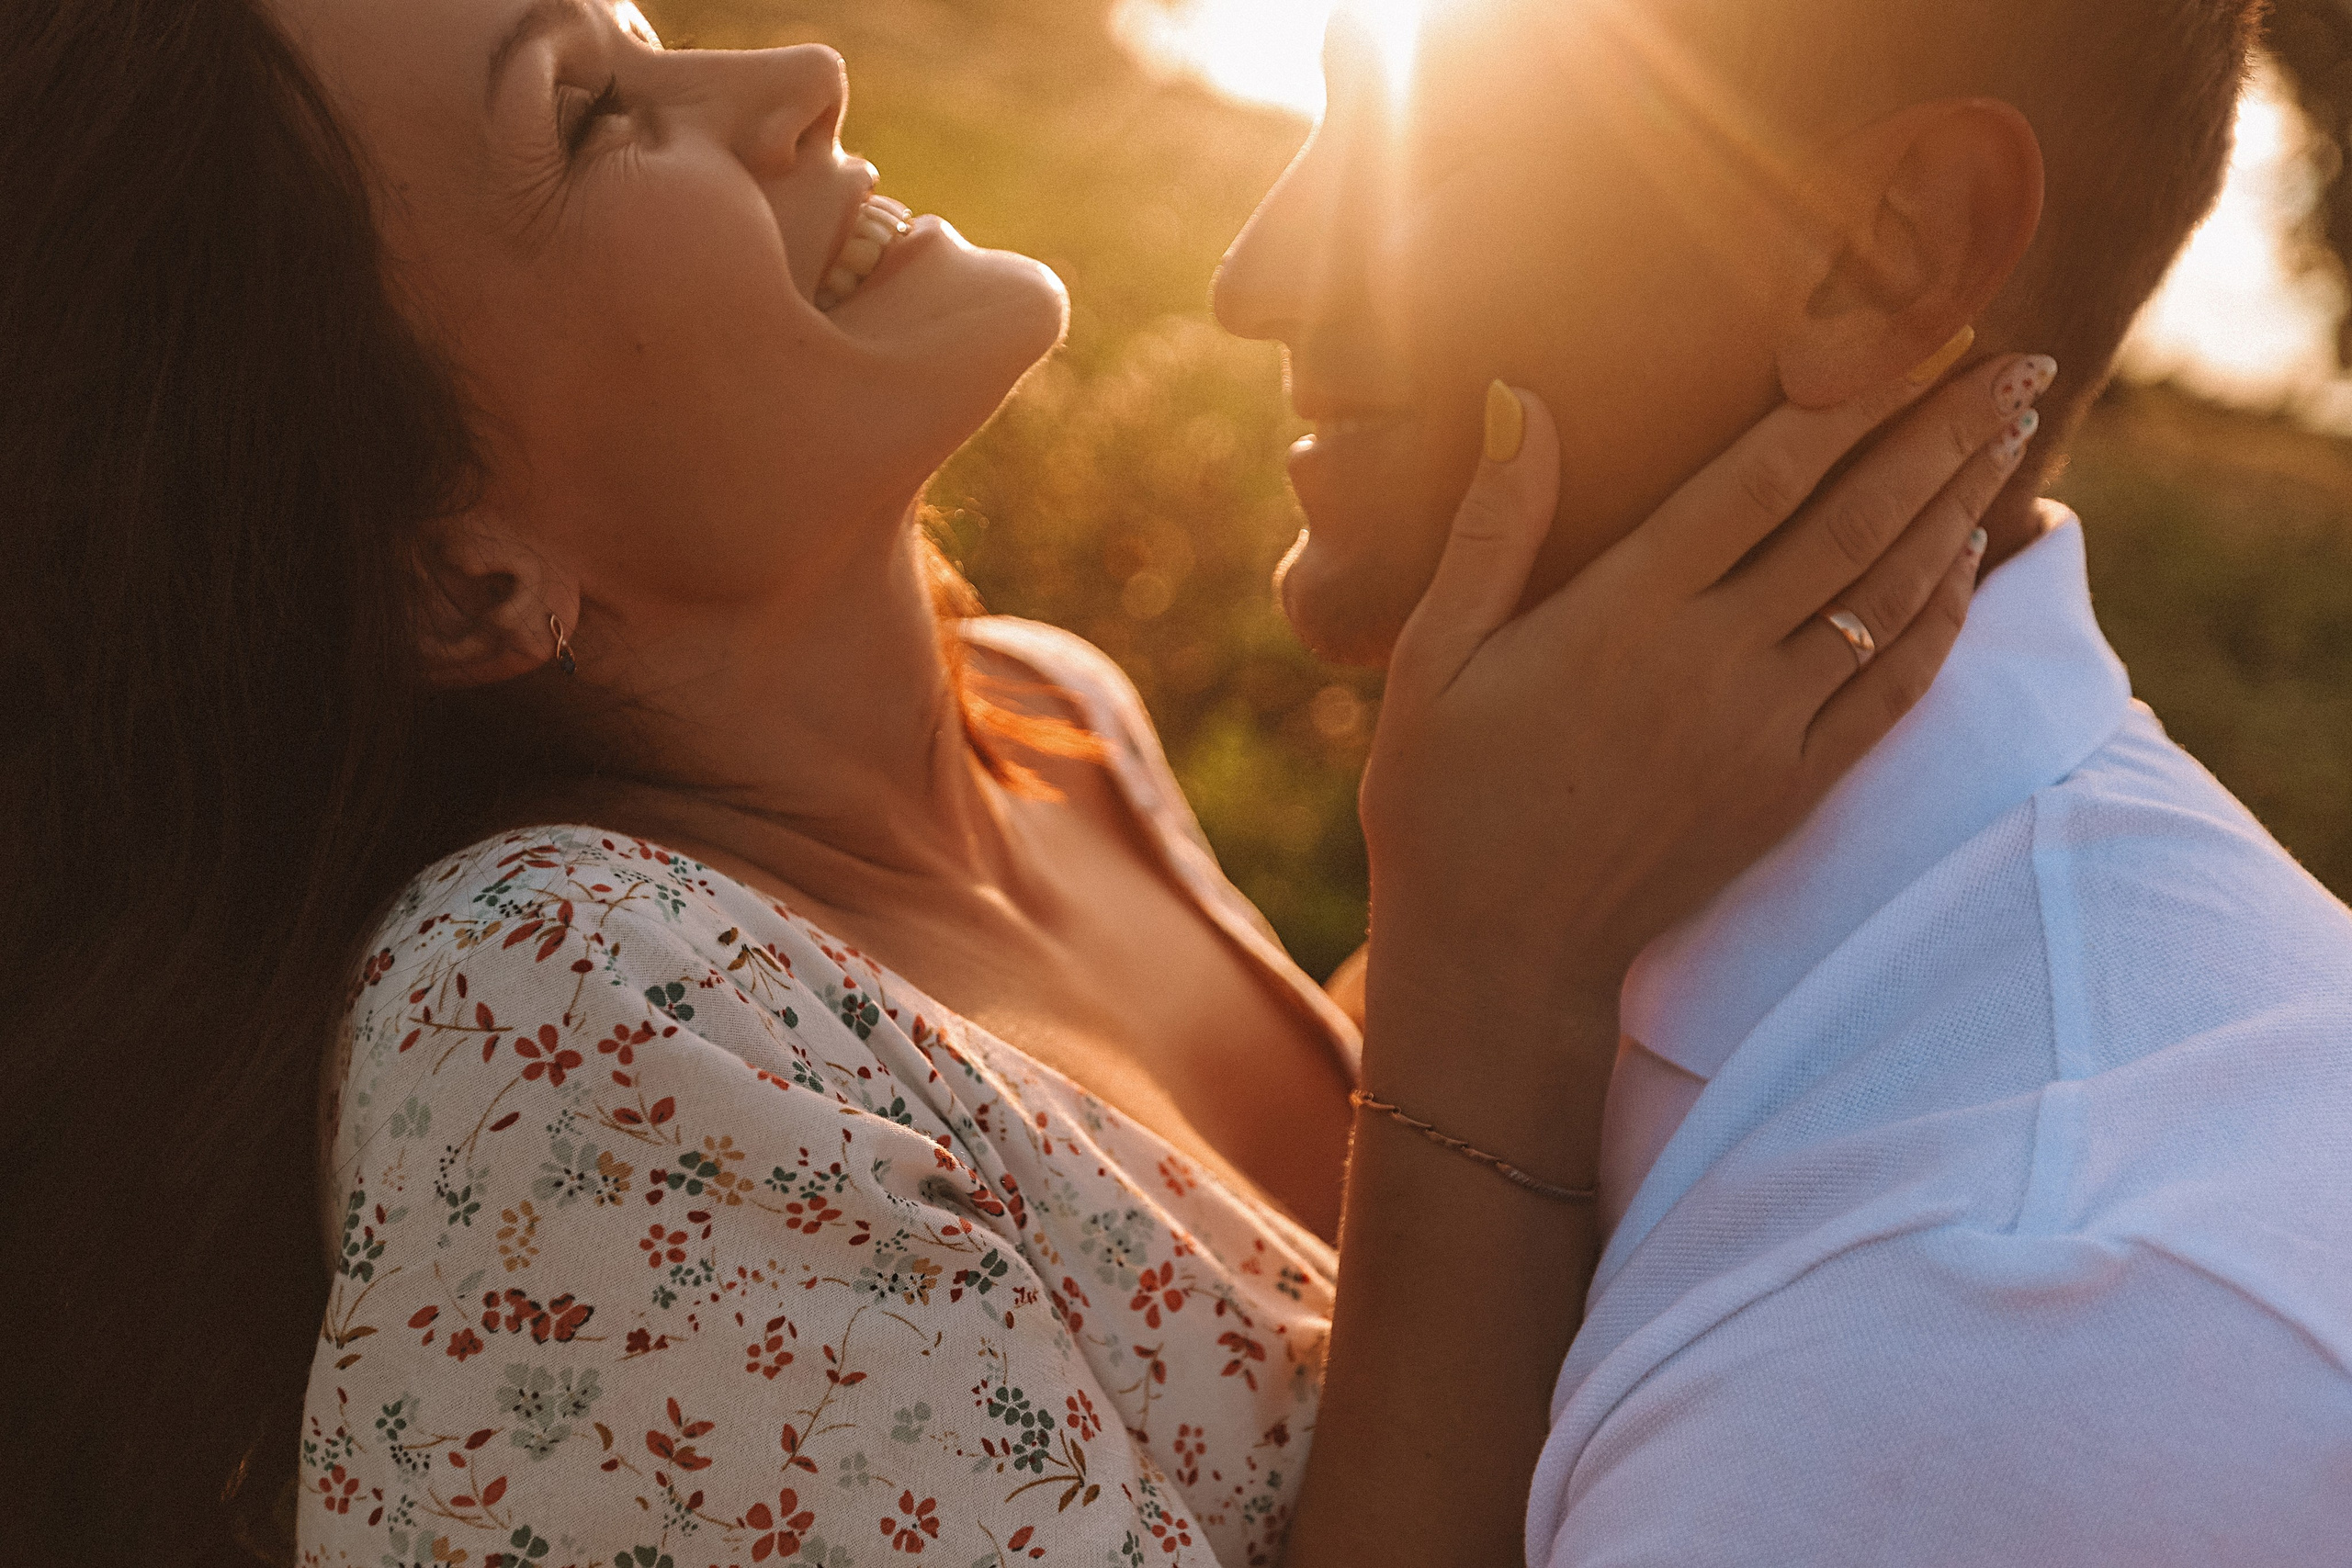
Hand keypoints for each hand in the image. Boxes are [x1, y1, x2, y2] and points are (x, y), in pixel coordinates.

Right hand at [1360, 354, 2050, 1134]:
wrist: (1501, 958)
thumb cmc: (1444, 801)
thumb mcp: (1431, 658)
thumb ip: (1492, 528)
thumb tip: (1524, 397)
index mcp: (1622, 615)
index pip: (1758, 479)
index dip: (1842, 398)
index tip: (1906, 331)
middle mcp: (1712, 664)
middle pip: (1854, 522)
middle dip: (1941, 433)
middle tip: (2015, 359)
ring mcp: (1763, 733)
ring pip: (1887, 597)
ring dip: (1958, 507)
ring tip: (2012, 430)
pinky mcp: (1789, 791)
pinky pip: (1891, 691)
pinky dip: (1940, 618)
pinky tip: (1969, 562)